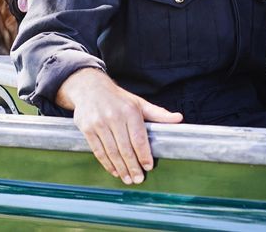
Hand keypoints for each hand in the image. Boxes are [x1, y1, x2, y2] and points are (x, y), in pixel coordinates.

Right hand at [56, 68, 182, 184]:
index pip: (139, 138)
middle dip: (133, 167)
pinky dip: (106, 163)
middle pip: (125, 148)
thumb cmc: (118, 98)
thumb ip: (157, 113)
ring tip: (127, 178)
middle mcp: (113, 116)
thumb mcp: (138, 103)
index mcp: (129, 110)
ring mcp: (98, 123)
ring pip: (111, 152)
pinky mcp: (86, 128)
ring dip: (120, 168)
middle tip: (138, 179)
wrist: (89, 87)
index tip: (148, 166)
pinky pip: (98, 150)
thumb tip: (178, 118)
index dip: (144, 155)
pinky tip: (114, 170)